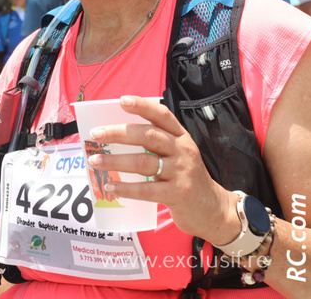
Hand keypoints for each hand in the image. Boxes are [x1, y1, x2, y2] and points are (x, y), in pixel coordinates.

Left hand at [85, 96, 239, 245]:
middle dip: (118, 133)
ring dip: (115, 161)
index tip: (122, 100)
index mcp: (181, 137)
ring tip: (95, 162)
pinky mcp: (178, 194)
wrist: (215, 210)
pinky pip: (147, 189)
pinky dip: (126, 188)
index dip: (142, 106)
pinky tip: (111, 187)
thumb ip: (156, 145)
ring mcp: (181, 172)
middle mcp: (182, 151)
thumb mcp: (178, 155)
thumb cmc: (187, 179)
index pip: (162, 115)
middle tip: (96, 134)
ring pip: (143, 162)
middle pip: (147, 135)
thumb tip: (115, 136)